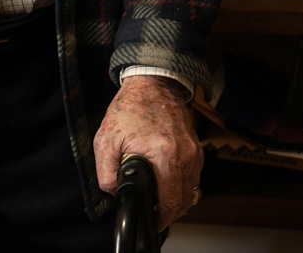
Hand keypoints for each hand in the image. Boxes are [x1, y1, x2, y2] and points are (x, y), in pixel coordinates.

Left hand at [94, 76, 201, 230]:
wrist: (153, 83)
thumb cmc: (131, 107)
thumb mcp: (106, 140)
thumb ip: (106, 172)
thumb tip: (114, 192)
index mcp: (165, 155)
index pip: (171, 201)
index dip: (161, 217)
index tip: (151, 220)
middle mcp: (185, 155)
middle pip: (185, 200)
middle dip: (169, 211)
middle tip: (153, 212)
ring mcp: (194, 151)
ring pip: (191, 190)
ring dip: (176, 198)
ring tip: (159, 197)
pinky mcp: (196, 148)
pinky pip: (193, 176)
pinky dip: (182, 184)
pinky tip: (167, 180)